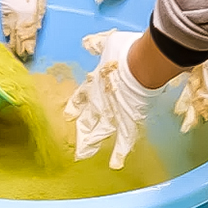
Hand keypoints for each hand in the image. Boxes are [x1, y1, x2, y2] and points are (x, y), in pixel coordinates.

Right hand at [0, 0, 46, 58]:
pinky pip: (4, 24)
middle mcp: (20, 16)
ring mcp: (10, 13)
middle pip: (20, 36)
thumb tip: (37, 28)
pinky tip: (6, 38)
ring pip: (12, 32)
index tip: (29, 55)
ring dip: (13, 43)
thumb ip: (39, 15)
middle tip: (21, 59)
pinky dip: (6, 32)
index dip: (29, 45)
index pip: (30, 34)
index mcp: (30, 14)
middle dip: (21, 48)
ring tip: (12, 53)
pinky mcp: (4, 9)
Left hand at [64, 29, 162, 168]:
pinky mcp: (128, 120)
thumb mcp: (106, 42)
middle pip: (87, 118)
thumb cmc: (124, 51)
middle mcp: (100, 100)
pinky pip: (124, 140)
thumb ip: (95, 44)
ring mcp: (113, 112)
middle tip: (74, 142)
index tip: (68, 115)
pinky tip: (115, 165)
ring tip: (83, 155)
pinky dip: (120, 153)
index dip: (74, 106)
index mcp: (95, 83)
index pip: (81, 97)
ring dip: (91, 144)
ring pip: (99, 132)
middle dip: (81, 130)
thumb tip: (85, 42)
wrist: (139, 64)